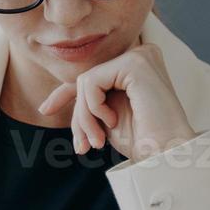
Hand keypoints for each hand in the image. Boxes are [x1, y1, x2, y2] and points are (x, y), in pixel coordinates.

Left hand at [38, 42, 197, 160]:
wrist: (164, 155)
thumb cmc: (142, 140)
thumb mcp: (106, 117)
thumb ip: (88, 101)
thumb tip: (50, 101)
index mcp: (137, 66)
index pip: (93, 76)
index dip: (65, 93)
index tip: (45, 109)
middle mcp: (141, 54)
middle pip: (86, 80)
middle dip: (79, 116)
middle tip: (83, 146)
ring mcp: (140, 56)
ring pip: (85, 82)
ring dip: (84, 117)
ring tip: (98, 140)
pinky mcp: (134, 63)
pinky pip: (91, 82)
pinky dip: (92, 107)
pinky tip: (111, 122)